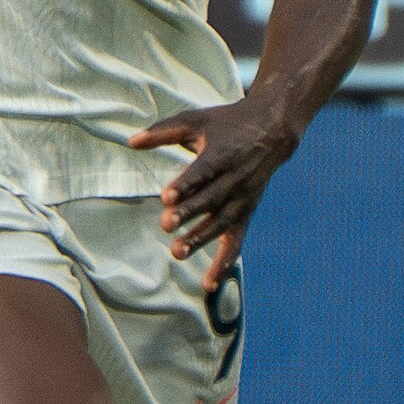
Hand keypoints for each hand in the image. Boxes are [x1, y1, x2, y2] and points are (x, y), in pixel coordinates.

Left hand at [127, 92, 297, 284]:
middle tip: (166, 224)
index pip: (203, 171)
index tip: (167, 197)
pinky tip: (209, 283)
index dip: (186, 185)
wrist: (273, 131)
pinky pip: (236, 241)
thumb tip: (130, 142)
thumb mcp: (196, 120)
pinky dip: (225, 263)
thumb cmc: (227, 124)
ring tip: (178, 251)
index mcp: (222, 154)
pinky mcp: (246, 214)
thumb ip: (163, 132)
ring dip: (201, 238)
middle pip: (211, 200)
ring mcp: (242, 199)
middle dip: (189, 214)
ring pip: (222, 223)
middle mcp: (235, 179)